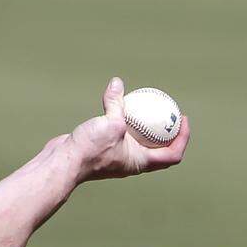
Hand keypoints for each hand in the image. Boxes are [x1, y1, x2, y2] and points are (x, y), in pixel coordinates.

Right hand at [66, 77, 190, 182]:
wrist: (63, 163)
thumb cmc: (90, 149)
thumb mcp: (110, 123)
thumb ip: (116, 104)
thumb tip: (117, 82)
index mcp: (142, 162)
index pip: (172, 155)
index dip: (183, 139)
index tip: (182, 120)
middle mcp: (133, 162)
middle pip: (160, 148)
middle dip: (168, 132)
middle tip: (169, 111)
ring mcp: (119, 157)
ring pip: (138, 140)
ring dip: (145, 125)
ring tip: (148, 105)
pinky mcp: (105, 149)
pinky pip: (120, 133)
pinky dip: (124, 120)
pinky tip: (120, 103)